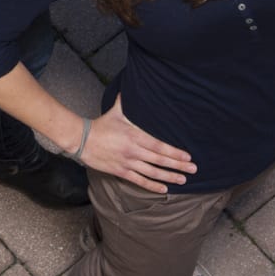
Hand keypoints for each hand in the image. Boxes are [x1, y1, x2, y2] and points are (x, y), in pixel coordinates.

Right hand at [78, 95, 195, 193]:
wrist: (81, 139)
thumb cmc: (100, 125)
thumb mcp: (116, 112)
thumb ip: (126, 102)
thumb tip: (130, 87)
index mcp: (135, 136)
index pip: (159, 146)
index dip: (175, 152)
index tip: (188, 156)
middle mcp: (133, 151)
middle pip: (160, 160)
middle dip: (178, 165)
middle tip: (193, 169)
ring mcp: (127, 162)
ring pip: (152, 172)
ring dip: (169, 176)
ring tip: (183, 180)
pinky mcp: (120, 171)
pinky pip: (139, 180)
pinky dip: (152, 186)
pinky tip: (164, 189)